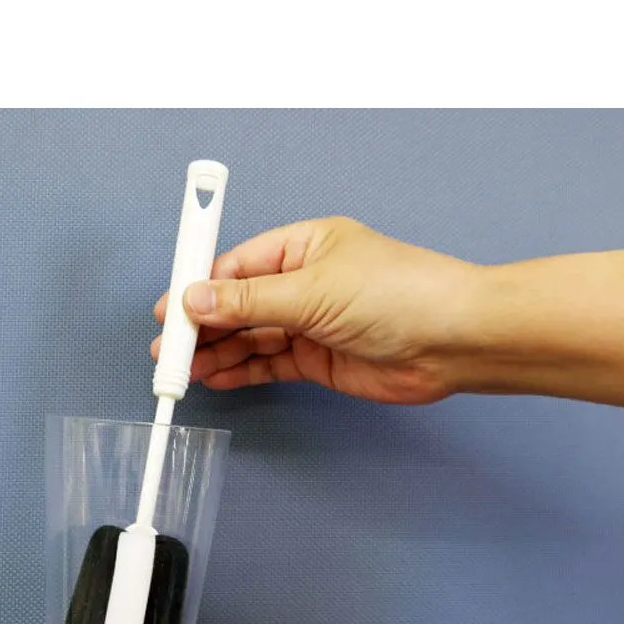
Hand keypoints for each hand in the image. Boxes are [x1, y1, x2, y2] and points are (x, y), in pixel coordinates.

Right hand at [153, 216, 480, 403]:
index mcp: (303, 246)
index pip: (236, 265)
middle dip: (201, 325)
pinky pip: (267, 364)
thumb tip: (197, 297)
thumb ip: (250, 300)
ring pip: (249, 337)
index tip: (169, 308)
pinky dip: (241, 371)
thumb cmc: (402, 294)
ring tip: (183, 370)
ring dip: (216, 352)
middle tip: (169, 348)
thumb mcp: (314, 291)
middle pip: (237, 303)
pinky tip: (216, 377)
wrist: (454, 342)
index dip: (198, 286)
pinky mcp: (317, 359)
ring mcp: (310, 322)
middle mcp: (303, 282)